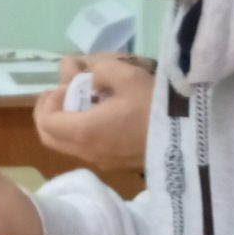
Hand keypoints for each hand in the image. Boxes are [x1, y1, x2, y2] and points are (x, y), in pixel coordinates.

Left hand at [34, 55, 153, 171]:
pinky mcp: (115, 164)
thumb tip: (92, 78)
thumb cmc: (156, 107)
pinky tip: (103, 115)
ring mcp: (101, 161)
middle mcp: (87, 151)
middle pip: (49, 138)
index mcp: (84, 131)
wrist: (189, 140)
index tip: (67, 86)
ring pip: (67, 146)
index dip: (47, 101)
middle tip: (63, 94)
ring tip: (85, 102)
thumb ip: (101, 70)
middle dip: (49, 114)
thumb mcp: (128, 75)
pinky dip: (82, 133)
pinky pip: (86, 150)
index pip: (45, 121)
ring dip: (66, 124)